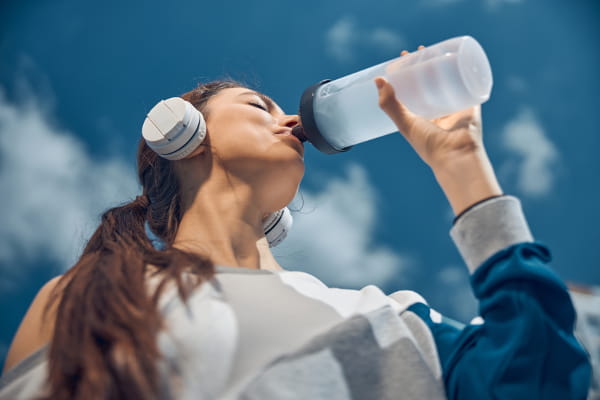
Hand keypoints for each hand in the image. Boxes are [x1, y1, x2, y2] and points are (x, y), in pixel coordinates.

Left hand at [375, 47, 501, 214]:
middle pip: (432, 80)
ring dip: (446, 63)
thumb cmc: (428, 144)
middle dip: (427, 64)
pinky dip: (468, 70)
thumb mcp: (404, 123)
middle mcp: (438, 109)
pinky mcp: (471, 103)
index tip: (402, 57)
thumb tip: (377, 79)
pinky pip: (471, 83)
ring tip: (439, 48)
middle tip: (421, 50)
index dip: (407, 72)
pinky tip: (462, 55)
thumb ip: (390, 104)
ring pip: (451, 78)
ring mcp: (455, 105)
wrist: (456, 156)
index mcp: (421, 115)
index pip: (413, 87)